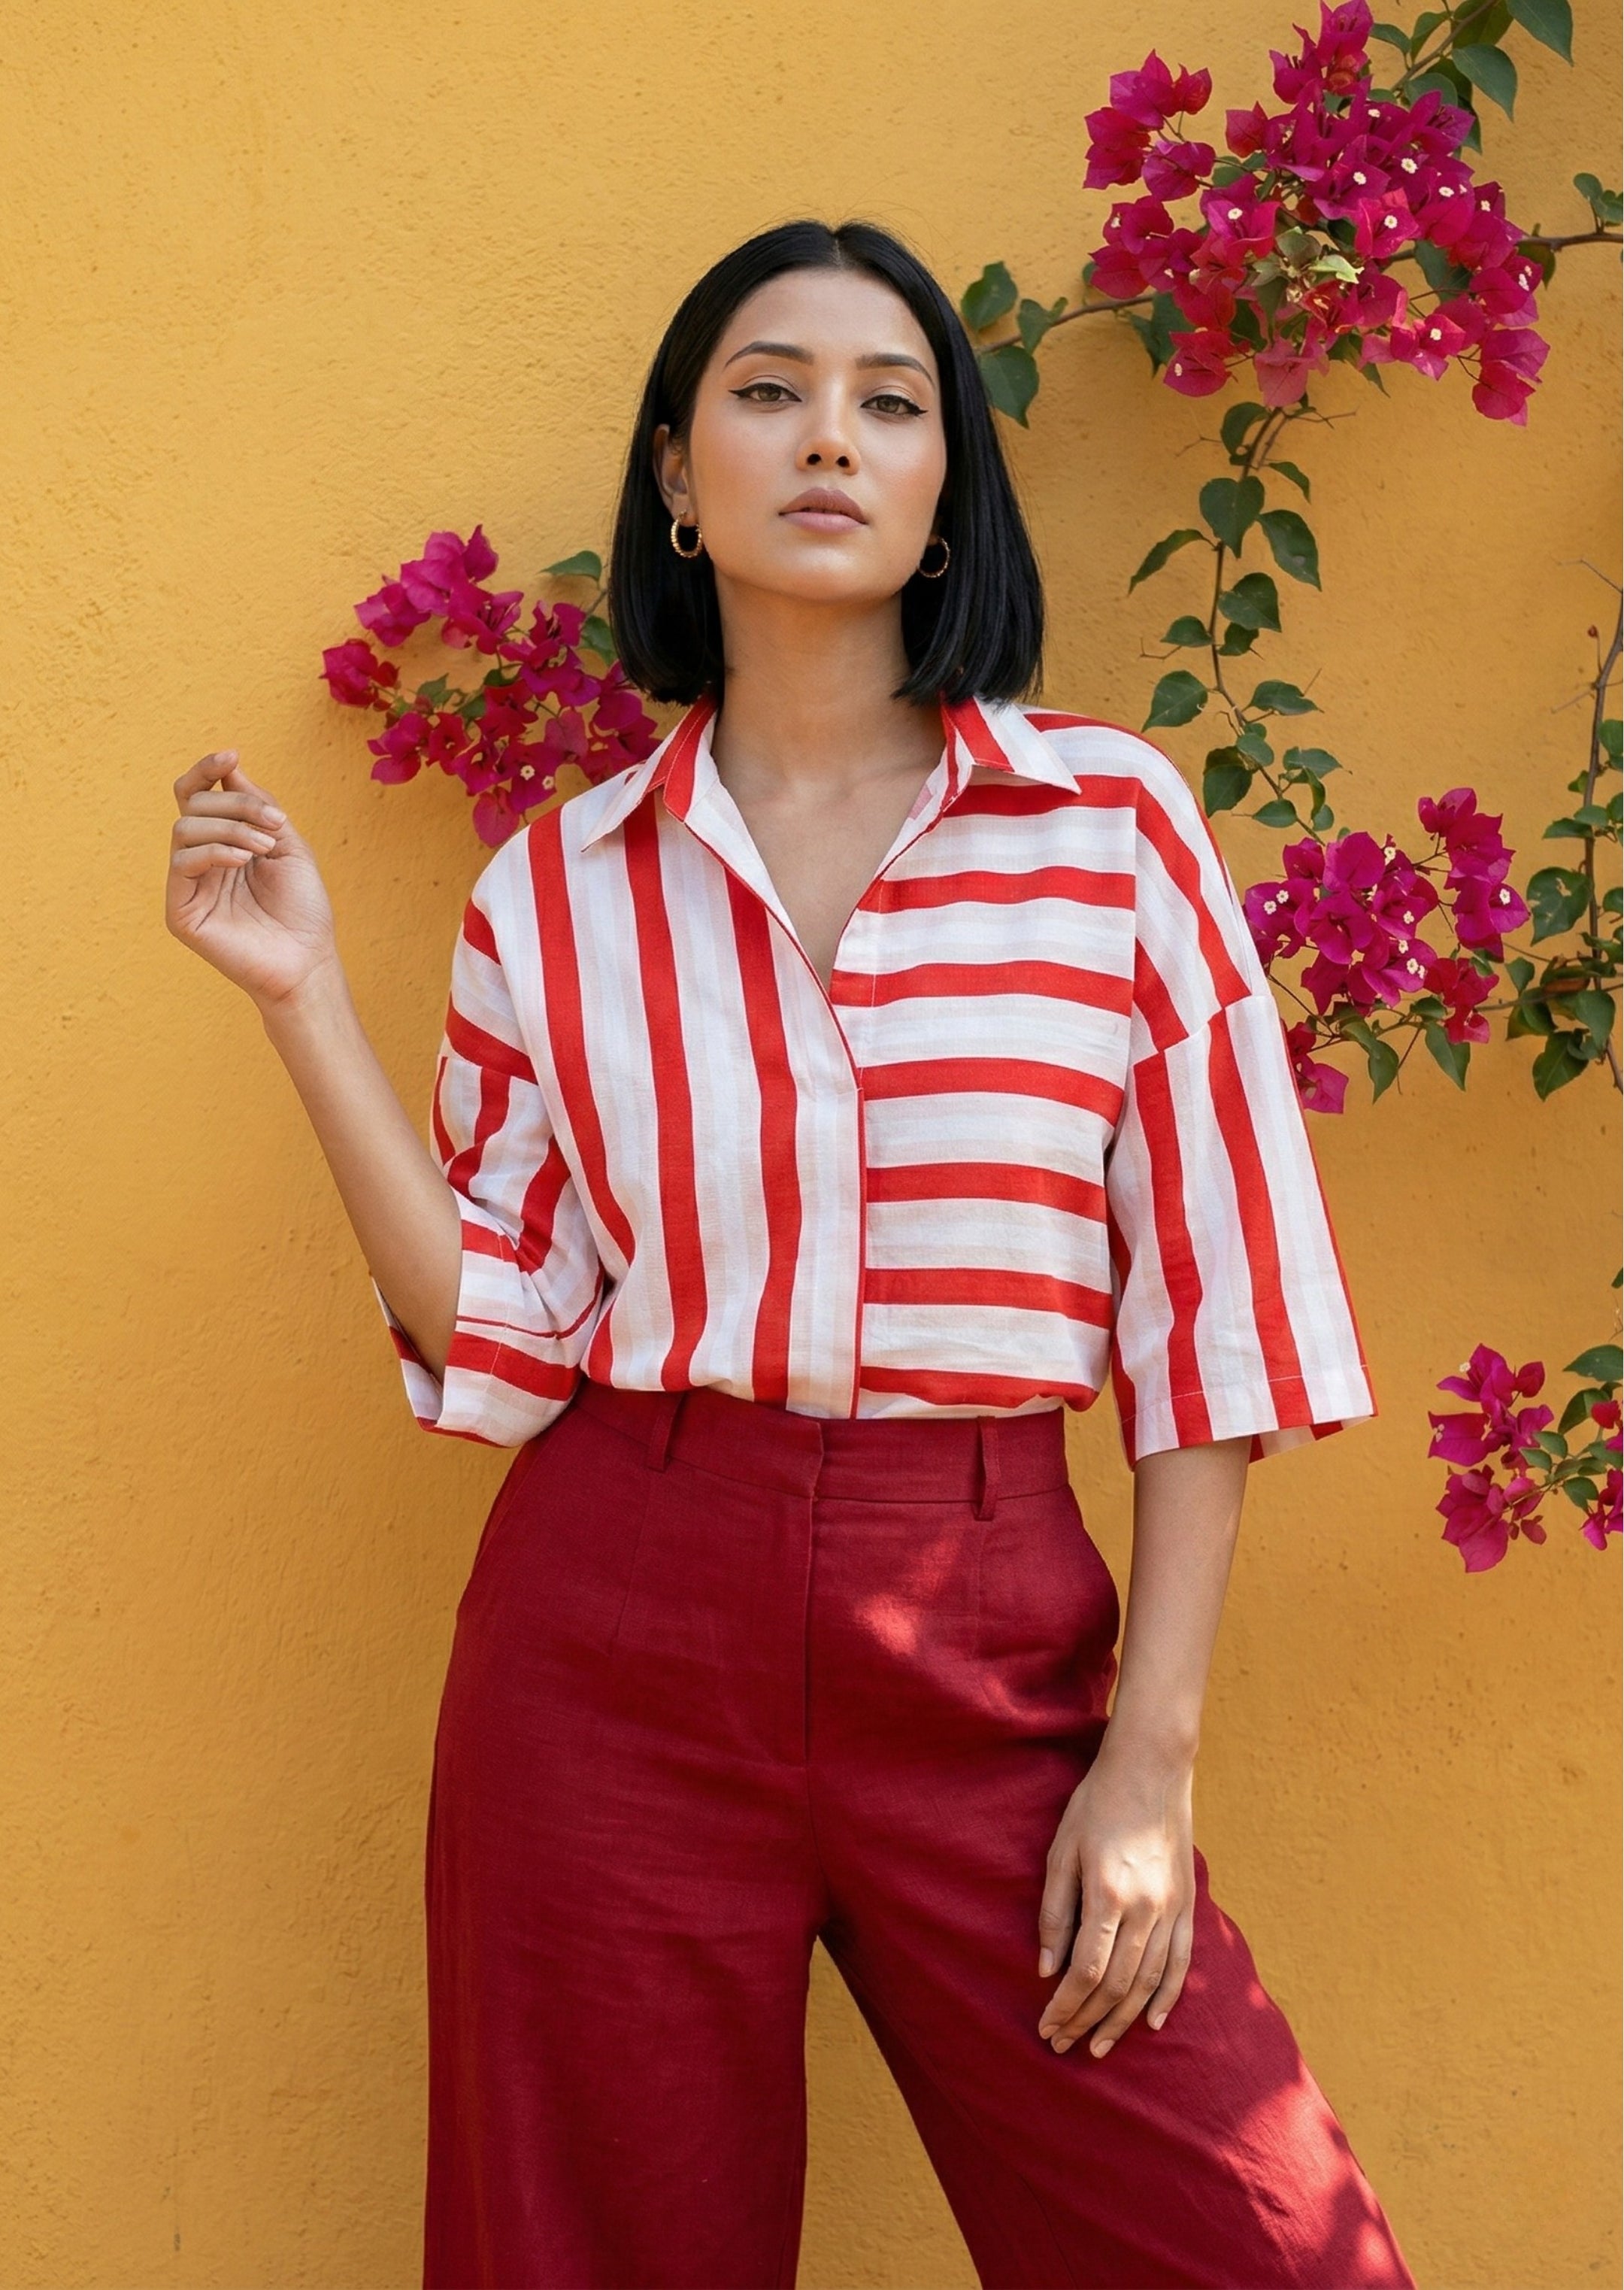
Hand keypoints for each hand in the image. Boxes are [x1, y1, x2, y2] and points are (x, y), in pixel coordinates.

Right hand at [166, 750, 338, 1008]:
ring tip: (265, 848)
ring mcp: (187, 885)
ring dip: (230, 828)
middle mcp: (201, 860)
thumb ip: (258, 806)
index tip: (232, 754)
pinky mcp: (180, 910)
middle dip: (237, 804)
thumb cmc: (303, 909)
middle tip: (275, 824)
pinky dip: (213, 851)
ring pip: (184, 828)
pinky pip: (182, 863)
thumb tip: (230, 765)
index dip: (207, 770)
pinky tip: (243, 861)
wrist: (307, 961)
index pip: (197, 795)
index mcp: (223, 842)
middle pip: (193, 805)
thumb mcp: (288, 845)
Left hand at [1035, 1735, 1195, 2059]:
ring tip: (1099, 2045)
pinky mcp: (1187, 1905)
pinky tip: (1151, 2022)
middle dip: (1086, 2021)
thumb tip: (1047, 1968)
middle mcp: (1145, 1908)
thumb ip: (1054, 1912)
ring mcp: (1171, 1909)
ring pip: (1148, 1982)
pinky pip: (1181, 1963)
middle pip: (1116, 1985)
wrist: (1150, 1770)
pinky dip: (1167, 1997)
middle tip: (1063, 2045)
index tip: (1047, 2026)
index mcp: (1108, 1893)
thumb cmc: (1096, 1805)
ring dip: (1122, 2020)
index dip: (1065, 2006)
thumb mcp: (1061, 1850)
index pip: (1086, 1971)